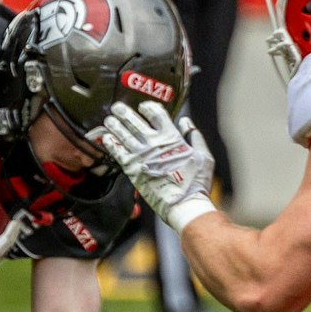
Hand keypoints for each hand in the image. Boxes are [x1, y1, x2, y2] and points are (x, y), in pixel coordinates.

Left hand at [93, 101, 217, 232]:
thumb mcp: (203, 155)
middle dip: (124, 112)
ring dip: (115, 125)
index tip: (142, 106)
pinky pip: (118, 153)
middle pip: (135, 121)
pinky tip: (106, 138)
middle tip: (117, 107)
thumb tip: (186, 121)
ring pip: (124, 134)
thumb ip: (194, 136)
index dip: (148, 107)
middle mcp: (154, 143)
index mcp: (172, 137)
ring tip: (108, 119)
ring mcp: (141, 156)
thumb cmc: (195, 183)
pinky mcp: (132, 169)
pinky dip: (111, 144)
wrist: (183, 204)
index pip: (156, 114)